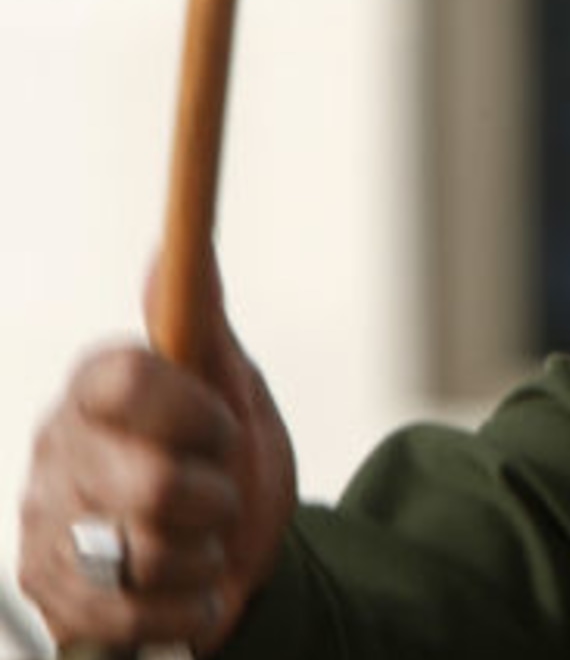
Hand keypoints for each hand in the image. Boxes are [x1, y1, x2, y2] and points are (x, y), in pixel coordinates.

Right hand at [17, 262, 294, 653]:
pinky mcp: (53, 599)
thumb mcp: (232, 390)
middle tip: (218, 498)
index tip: (223, 427)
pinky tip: (188, 589)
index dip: (192, 411)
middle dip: (214, 499)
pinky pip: (136, 613)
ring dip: (203, 554)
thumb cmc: (226, 468)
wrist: (233, 566)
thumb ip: (203, 322)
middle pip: (152, 481)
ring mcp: (47, 529)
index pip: (126, 379)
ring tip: (201, 543)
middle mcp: (59, 454)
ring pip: (146, 551)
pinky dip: (187, 605)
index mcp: (96, 393)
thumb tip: (177, 245)